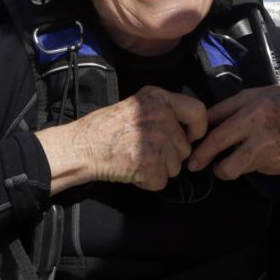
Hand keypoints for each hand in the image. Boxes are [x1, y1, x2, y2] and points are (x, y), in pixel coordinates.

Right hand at [35, 86, 207, 193]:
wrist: (82, 146)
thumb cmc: (105, 127)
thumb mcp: (136, 104)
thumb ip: (162, 111)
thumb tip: (188, 127)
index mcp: (158, 98)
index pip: (198, 111)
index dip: (198, 129)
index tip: (190, 137)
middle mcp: (160, 117)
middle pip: (185, 147)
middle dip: (170, 155)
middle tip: (144, 150)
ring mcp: (156, 141)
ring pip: (175, 167)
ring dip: (159, 169)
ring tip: (136, 158)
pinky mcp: (149, 164)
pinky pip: (162, 181)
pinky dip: (148, 181)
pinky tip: (132, 170)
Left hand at [187, 84, 279, 179]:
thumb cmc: (274, 99)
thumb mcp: (247, 96)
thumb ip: (221, 111)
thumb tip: (198, 127)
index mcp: (253, 116)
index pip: (220, 140)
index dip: (202, 154)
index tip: (192, 163)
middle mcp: (264, 138)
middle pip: (230, 168)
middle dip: (218, 170)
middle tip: (217, 163)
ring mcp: (276, 155)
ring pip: (244, 170)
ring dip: (239, 162)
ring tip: (248, 146)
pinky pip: (259, 169)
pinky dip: (256, 162)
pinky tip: (265, 148)